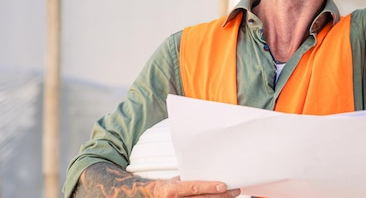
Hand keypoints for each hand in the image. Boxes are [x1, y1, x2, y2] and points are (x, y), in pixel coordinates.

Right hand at [74, 162, 240, 197]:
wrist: (128, 196)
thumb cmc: (150, 186)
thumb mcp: (165, 180)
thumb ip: (181, 178)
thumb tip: (200, 170)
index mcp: (167, 191)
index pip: (191, 189)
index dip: (208, 187)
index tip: (224, 184)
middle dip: (220, 196)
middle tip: (237, 189)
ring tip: (232, 194)